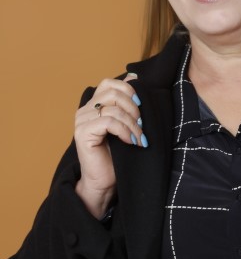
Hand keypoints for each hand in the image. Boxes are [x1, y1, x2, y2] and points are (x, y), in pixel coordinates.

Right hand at [74, 73, 146, 217]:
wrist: (106, 182)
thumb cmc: (118, 156)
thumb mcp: (128, 125)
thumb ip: (128, 103)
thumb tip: (134, 76)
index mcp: (94, 105)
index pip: (109, 83)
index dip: (129, 91)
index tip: (141, 107)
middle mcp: (85, 110)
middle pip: (112, 93)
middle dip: (133, 108)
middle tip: (141, 126)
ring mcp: (81, 121)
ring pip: (113, 109)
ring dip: (132, 124)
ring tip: (139, 138)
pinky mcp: (82, 133)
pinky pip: (108, 122)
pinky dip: (124, 131)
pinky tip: (131, 142)